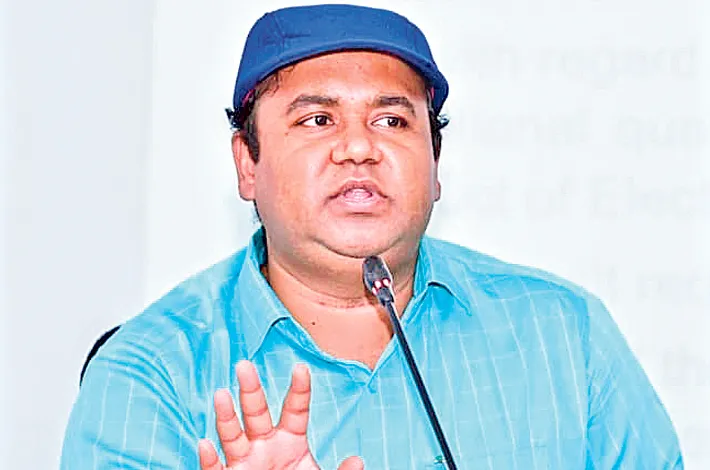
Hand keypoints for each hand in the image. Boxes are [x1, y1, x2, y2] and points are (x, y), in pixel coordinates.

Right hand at [199, 360, 363, 469]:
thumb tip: (358, 461)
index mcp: (291, 440)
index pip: (295, 409)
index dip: (299, 390)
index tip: (301, 368)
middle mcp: (265, 445)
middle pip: (257, 412)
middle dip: (250, 389)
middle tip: (244, 365)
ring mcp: (246, 462)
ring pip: (232, 435)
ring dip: (226, 416)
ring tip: (221, 394)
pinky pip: (217, 469)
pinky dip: (210, 459)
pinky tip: (206, 444)